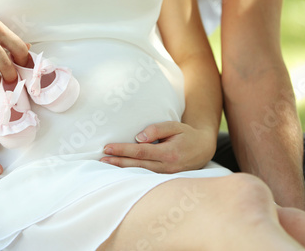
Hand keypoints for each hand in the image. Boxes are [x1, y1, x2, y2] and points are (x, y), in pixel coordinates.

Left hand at [100, 121, 216, 172]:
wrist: (203, 149)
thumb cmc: (187, 135)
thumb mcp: (175, 126)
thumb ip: (157, 129)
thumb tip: (139, 137)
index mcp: (169, 153)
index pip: (140, 152)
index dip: (122, 150)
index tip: (107, 148)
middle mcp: (167, 167)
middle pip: (137, 165)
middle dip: (118, 162)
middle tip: (101, 160)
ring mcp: (167, 175)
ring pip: (140, 173)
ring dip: (122, 170)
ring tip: (106, 166)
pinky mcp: (165, 178)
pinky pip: (146, 176)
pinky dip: (132, 174)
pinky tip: (120, 172)